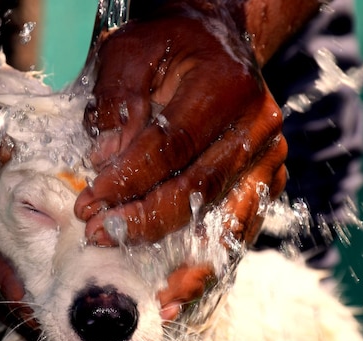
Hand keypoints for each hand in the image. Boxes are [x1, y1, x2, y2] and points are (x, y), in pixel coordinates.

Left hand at [74, 6, 286, 247]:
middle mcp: (258, 122)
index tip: (91, 201)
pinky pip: (239, 224)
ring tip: (137, 266)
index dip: (129, 179)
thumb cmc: (173, 44)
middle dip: (143, 218)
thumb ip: (118, 97)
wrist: (220, 43)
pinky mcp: (270, 176)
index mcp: (226, 84)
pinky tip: (179, 274)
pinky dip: (209, 253)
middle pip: (198, 186)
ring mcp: (269, 153)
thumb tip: (107, 156)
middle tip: (100, 233)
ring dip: (175, 248)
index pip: (172, 144)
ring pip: (223, 215)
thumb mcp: (132, 49)